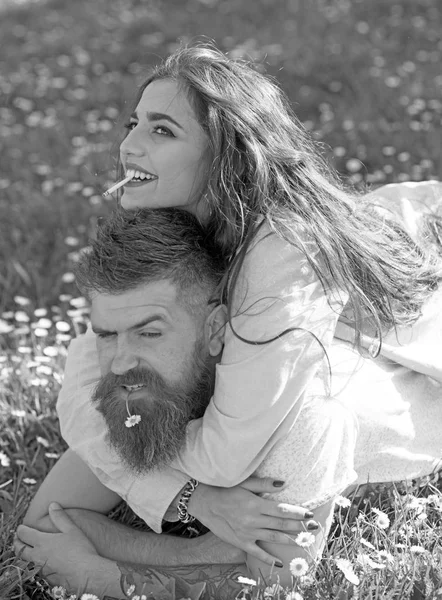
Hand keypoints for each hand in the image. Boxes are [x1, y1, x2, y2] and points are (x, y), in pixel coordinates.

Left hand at [14, 502, 111, 593]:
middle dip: (16, 542)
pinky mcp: (45, 577)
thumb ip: (60, 517)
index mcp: (42, 542)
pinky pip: (33, 570)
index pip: (24, 534)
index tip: (21, 527)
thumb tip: (52, 504)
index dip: (21, 530)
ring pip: (24, 561)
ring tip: (25, 550)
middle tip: (17, 538)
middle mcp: (37, 556)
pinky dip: (31, 564)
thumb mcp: (72, 529)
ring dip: (21, 554)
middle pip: (19, 549)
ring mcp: (40, 568)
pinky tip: (38, 563)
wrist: (84, 573)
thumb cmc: (80, 549)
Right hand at [188, 477, 317, 565]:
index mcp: (256, 504)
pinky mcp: (240, 542)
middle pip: (281, 525)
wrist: (204, 502)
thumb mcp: (244, 483)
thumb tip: (283, 484)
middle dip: (300, 527)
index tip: (310, 514)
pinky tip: (279, 563)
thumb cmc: (225, 489)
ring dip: (290, 541)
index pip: (282, 510)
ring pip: (273, 538)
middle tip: (314, 528)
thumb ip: (263, 484)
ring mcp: (247, 532)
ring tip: (304, 542)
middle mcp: (254, 520)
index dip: (297, 513)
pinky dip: (268, 559)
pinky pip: (256, 552)